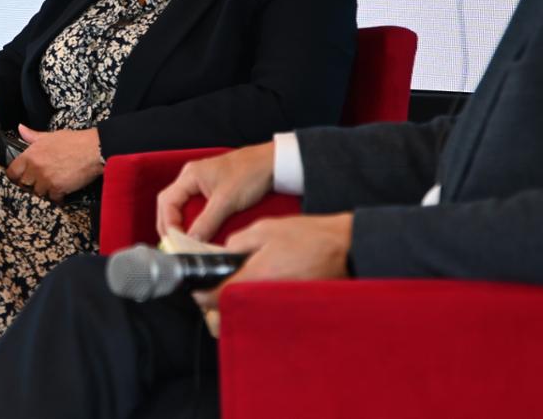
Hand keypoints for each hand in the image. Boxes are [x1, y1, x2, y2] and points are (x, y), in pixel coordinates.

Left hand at [6, 125, 103, 202]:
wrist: (93, 150)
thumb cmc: (74, 141)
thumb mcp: (50, 136)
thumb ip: (32, 136)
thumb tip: (20, 129)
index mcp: (31, 155)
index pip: (12, 172)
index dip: (15, 175)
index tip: (20, 176)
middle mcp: (35, 168)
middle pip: (24, 184)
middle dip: (31, 183)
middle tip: (39, 180)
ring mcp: (46, 180)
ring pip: (37, 192)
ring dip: (44, 190)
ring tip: (52, 184)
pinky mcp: (58, 189)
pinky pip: (52, 198)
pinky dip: (57, 196)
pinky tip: (62, 190)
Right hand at [156, 141, 274, 240]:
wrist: (273, 163)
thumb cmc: (250, 173)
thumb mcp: (226, 201)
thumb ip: (207, 222)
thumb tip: (191, 241)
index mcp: (190, 175)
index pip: (167, 201)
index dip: (168, 223)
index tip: (175, 240)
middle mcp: (192, 177)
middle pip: (171, 204)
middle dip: (170, 225)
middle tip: (175, 244)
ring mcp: (202, 183)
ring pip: (183, 206)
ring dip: (182, 223)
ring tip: (184, 241)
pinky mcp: (213, 190)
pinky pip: (197, 207)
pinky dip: (195, 220)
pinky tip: (200, 232)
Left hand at [190, 213, 353, 336]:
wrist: (346, 249)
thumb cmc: (308, 237)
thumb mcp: (263, 229)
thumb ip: (237, 243)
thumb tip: (224, 253)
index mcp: (253, 278)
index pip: (216, 298)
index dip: (201, 294)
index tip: (196, 288)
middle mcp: (264, 298)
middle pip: (229, 311)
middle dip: (217, 302)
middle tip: (213, 285)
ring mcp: (278, 306)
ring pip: (247, 313)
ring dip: (237, 303)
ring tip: (235, 283)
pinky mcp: (289, 307)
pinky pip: (265, 310)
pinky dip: (256, 302)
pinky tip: (258, 285)